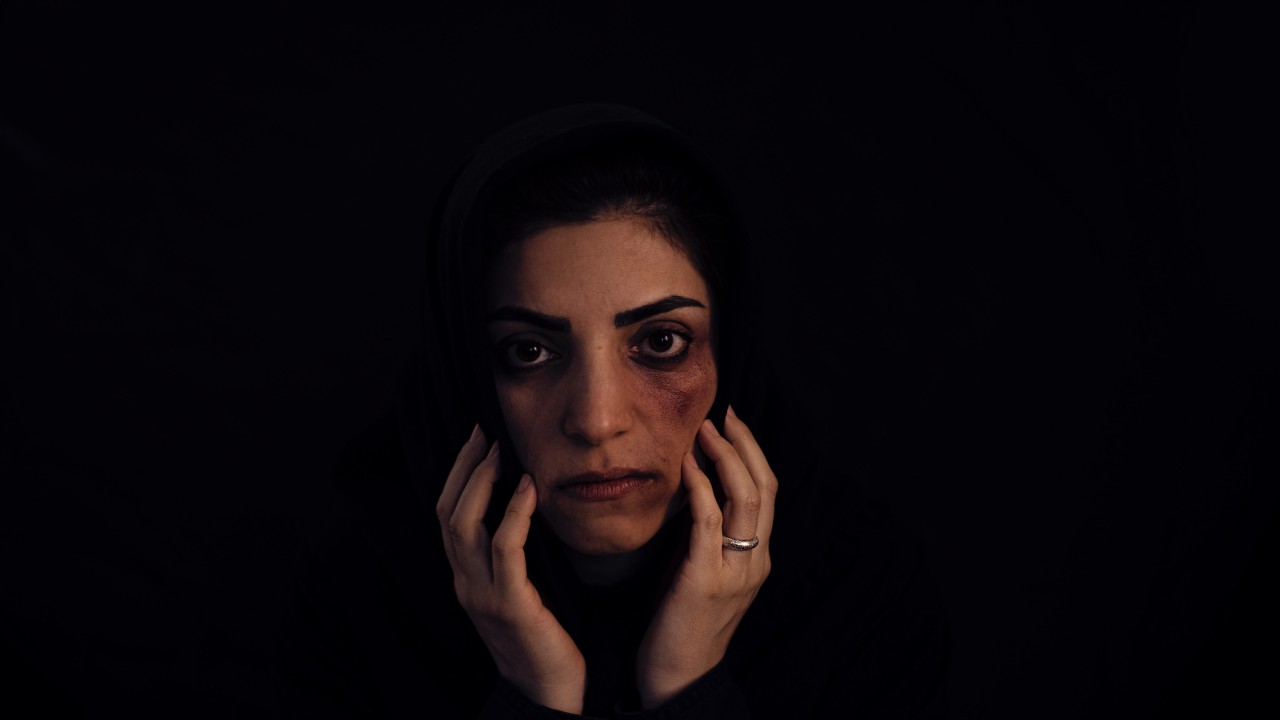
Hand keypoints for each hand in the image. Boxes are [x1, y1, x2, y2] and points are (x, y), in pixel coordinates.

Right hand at [436, 425, 585, 713]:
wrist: (551, 695)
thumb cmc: (546, 640)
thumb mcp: (521, 592)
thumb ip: (513, 557)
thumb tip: (524, 508)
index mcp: (466, 578)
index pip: (446, 515)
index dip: (458, 475)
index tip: (477, 440)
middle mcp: (465, 583)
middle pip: (447, 512)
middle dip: (464, 467)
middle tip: (484, 432)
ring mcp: (482, 595)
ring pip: (463, 525)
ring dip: (481, 481)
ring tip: (501, 450)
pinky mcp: (509, 605)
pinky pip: (505, 550)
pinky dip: (514, 512)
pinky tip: (528, 487)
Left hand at [635, 406, 776, 708]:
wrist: (677, 677)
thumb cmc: (682, 623)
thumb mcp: (702, 570)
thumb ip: (706, 534)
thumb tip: (694, 486)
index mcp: (758, 558)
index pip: (766, 492)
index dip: (753, 453)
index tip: (732, 422)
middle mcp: (755, 560)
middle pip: (764, 487)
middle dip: (745, 444)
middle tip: (724, 414)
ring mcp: (735, 571)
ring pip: (745, 498)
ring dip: (725, 457)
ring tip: (705, 430)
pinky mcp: (705, 579)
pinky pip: (709, 522)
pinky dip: (701, 486)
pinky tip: (686, 464)